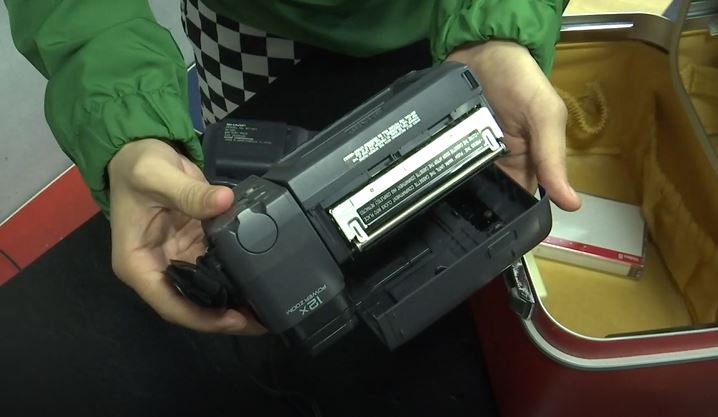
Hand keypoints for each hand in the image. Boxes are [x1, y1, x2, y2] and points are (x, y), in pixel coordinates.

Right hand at [107, 138, 264, 334]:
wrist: (139, 151)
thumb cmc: (137, 166)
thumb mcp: (156, 176)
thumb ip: (190, 193)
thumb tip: (225, 202)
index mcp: (137, 263)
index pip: (169, 303)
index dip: (202, 318)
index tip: (234, 320)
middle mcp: (157, 268)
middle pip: (191, 304)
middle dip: (225, 315)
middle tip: (262, 319)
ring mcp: (178, 258)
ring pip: (208, 289)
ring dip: (235, 298)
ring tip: (268, 305)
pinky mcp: (194, 246)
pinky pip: (217, 266)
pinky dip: (237, 274)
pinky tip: (261, 277)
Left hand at [447, 40, 580, 210]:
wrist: (483, 49)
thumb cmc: (521, 79)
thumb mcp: (545, 115)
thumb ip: (553, 157)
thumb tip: (572, 204)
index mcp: (531, 162)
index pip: (523, 199)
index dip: (513, 218)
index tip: (496, 235)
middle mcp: (502, 162)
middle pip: (491, 196)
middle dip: (478, 208)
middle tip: (462, 225)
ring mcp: (475, 154)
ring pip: (466, 186)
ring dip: (457, 195)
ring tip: (442, 212)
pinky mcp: (453, 145)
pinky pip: (447, 167)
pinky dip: (441, 176)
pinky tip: (430, 188)